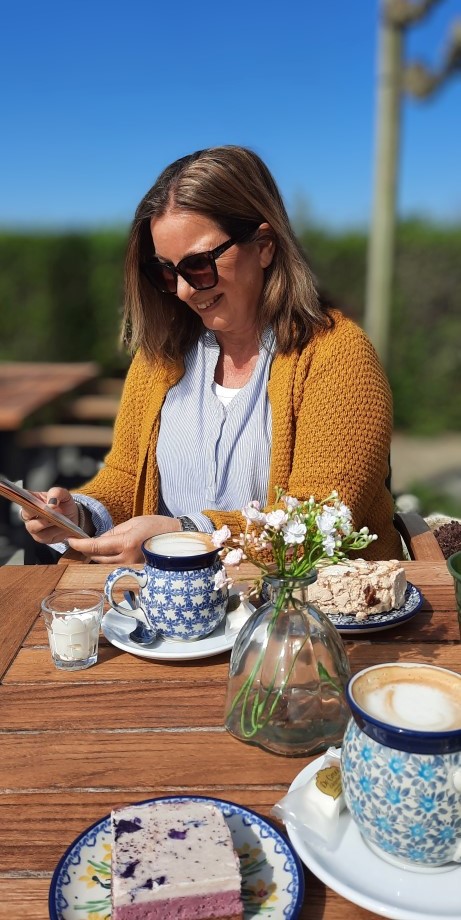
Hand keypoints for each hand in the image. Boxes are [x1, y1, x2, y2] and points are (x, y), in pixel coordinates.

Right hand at [21, 487, 80, 544]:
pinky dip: (55, 531)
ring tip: (61, 519)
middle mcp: (28, 514)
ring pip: (35, 527)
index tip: (39, 502)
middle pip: (27, 514)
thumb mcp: (63, 494)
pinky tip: (62, 527)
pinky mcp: (40, 537)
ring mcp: (33, 527)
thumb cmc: (63, 504)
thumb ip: (56, 493)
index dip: (27, 501)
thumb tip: (51, 503)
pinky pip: (45, 536)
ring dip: (50, 523)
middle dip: (41, 513)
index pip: (22, 499)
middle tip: (54, 511)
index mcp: (31, 500)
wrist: (72, 518)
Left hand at [67, 515, 181, 563]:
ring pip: (105, 565)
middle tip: (79, 543)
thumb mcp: (134, 522)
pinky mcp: (136, 573)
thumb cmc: (158, 527)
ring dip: (96, 557)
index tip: (70, 540)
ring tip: (91, 549)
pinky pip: (116, 569)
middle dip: (86, 550)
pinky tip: (106, 556)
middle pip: (97, 558)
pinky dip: (108, 563)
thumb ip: (113, 533)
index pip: (96, 546)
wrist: (178, 539)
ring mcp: (132, 568)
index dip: (80, 544)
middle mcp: (128, 559)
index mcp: (126, 543)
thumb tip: (97, 540)